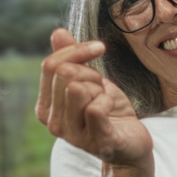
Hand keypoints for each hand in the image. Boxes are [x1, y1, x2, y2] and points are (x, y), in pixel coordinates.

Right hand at [35, 28, 152, 165]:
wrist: (131, 143)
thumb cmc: (109, 112)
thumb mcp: (89, 80)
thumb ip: (72, 58)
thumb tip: (58, 32)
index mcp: (46, 107)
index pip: (51, 65)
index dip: (77, 50)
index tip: (98, 48)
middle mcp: (53, 123)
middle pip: (66, 73)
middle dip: (90, 72)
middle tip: (101, 88)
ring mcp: (72, 135)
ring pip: (78, 88)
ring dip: (99, 88)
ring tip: (105, 100)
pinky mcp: (95, 141)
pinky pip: (95, 107)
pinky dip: (109, 101)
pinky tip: (112, 111)